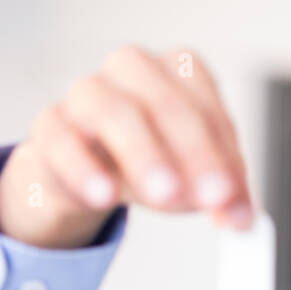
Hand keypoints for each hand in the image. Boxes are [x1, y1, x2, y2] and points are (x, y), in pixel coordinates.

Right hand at [0, 45, 255, 247]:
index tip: (231, 195)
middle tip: (210, 197)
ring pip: (111, 111)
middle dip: (193, 153)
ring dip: (143, 154)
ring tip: (163, 194)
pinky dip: (84, 169)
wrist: (81, 173)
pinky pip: (61, 140)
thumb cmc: (147, 161)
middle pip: (164, 102)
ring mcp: (86, 94)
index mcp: (176, 72)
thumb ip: (223, 196)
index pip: (204, 102)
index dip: (221, 151)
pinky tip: (103, 196)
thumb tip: (240, 218)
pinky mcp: (49, 127)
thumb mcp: (193, 177)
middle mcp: (130, 71)